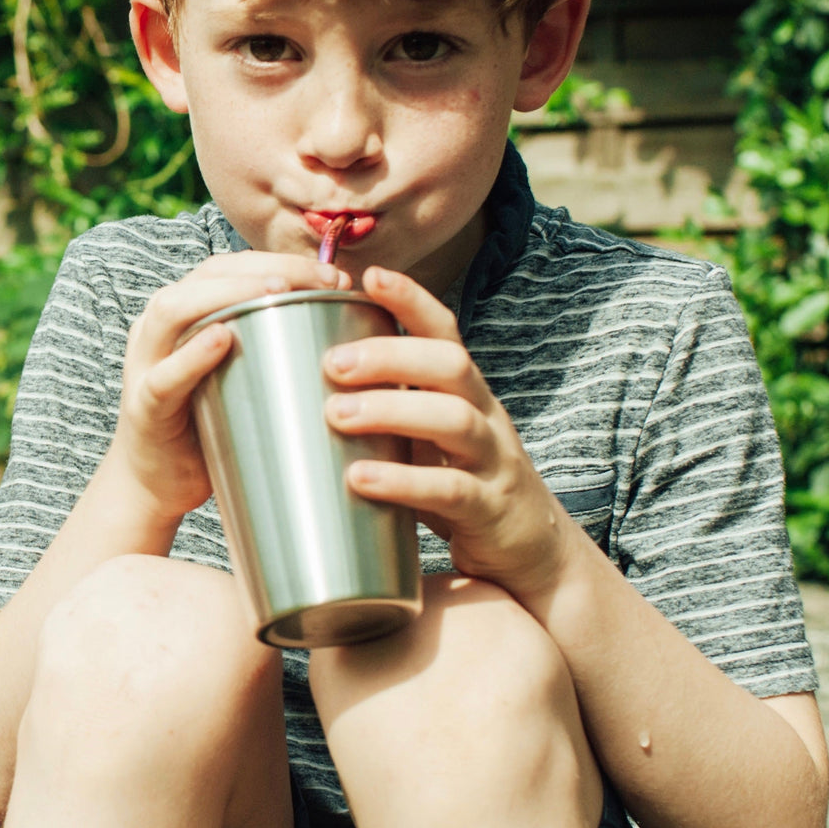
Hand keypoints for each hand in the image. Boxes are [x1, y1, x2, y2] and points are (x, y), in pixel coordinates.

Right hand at [114, 252, 350, 525]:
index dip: (284, 260)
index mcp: (188, 313)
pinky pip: (165, 377)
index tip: (337, 274)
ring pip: (176, 308)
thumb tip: (348, 325)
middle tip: (321, 279)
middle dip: (268, 267)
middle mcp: (160, 327)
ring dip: (229, 293)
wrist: (158, 487)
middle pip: (209, 274)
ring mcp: (147, 363)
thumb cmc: (212, 423)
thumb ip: (275, 344)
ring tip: (278, 289)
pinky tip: (223, 338)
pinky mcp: (144, 408)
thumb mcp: (245, 374)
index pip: (234, 265)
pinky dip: (193, 355)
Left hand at [322, 266, 574, 601]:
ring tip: (335, 414)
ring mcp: (492, 460)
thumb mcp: (429, 439)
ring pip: (453, 419)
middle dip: (390, 355)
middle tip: (331, 362)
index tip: (368, 276)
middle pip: (449, 364)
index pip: (444, 331)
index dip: (411, 299)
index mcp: (466, 391)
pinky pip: (450, 490)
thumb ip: (387, 413)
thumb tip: (298, 390)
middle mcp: (484, 415)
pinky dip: (403, 481)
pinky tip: (359, 479)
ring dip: (391, 410)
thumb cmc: (460, 485)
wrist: (530, 551)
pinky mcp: (490, 509)